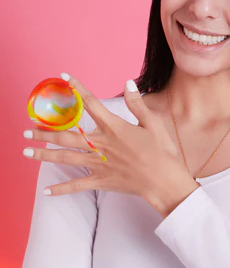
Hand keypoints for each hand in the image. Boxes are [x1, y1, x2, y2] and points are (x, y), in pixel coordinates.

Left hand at [23, 73, 198, 211]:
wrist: (166, 181)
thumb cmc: (163, 152)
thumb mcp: (153, 124)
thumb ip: (137, 103)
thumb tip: (128, 83)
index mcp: (114, 128)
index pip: (91, 103)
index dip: (77, 88)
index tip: (65, 76)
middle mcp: (101, 145)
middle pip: (67, 135)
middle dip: (44, 131)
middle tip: (27, 129)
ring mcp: (99, 164)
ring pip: (65, 158)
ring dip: (44, 154)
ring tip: (26, 151)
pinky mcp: (102, 181)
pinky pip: (77, 185)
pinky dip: (61, 189)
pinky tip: (46, 191)